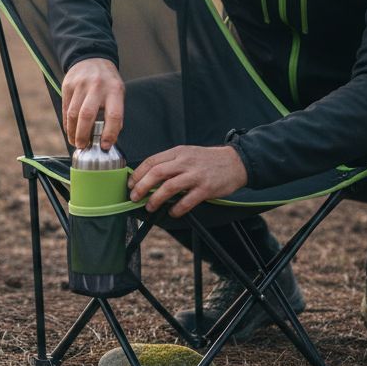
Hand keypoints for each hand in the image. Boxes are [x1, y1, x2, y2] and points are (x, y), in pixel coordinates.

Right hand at [60, 58, 123, 148]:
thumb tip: (108, 139)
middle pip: (87, 115)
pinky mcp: (68, 85)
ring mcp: (81, 85)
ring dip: (73, 132)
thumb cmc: (107, 81)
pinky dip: (67, 123)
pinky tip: (70, 130)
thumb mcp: (118, 93)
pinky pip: (65, 109)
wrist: (91, 58)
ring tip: (75, 142)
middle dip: (84, 135)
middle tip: (83, 146)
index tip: (105, 146)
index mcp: (114, 90)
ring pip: (73, 114)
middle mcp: (97, 87)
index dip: (109, 134)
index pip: (113, 116)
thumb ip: (114, 113)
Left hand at [129, 145, 247, 217]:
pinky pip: (187, 201)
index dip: (138, 174)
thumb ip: (170, 163)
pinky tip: (173, 213)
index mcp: (178, 152)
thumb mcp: (188, 154)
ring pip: (169, 187)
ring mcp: (195, 175)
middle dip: (141, 186)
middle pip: (156, 173)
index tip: (131, 184)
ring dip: (155, 199)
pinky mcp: (206, 188)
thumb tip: (149, 177)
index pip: (151, 161)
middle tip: (134, 197)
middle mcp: (185, 162)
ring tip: (150, 206)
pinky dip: (177, 209)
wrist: (236, 162)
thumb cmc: (209, 160)